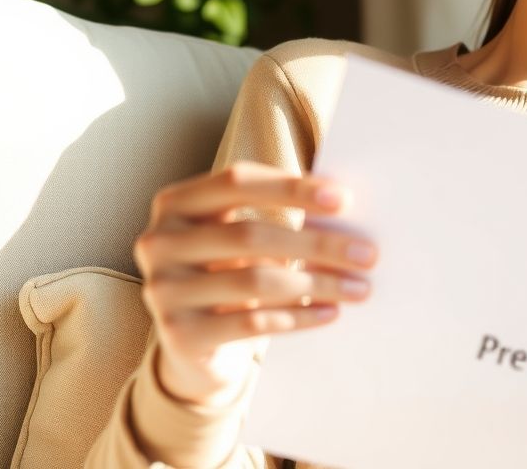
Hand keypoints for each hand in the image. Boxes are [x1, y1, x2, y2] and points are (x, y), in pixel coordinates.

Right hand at [134, 160, 378, 406]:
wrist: (194, 346)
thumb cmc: (230, 274)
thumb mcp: (243, 239)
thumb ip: (276, 216)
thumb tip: (344, 207)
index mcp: (175, 203)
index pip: (237, 181)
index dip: (292, 187)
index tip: (344, 200)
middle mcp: (159, 241)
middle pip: (251, 233)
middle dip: (317, 244)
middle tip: (367, 254)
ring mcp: (163, 290)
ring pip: (255, 280)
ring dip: (317, 283)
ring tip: (359, 288)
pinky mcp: (178, 334)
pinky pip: (252, 322)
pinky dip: (298, 318)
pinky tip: (330, 313)